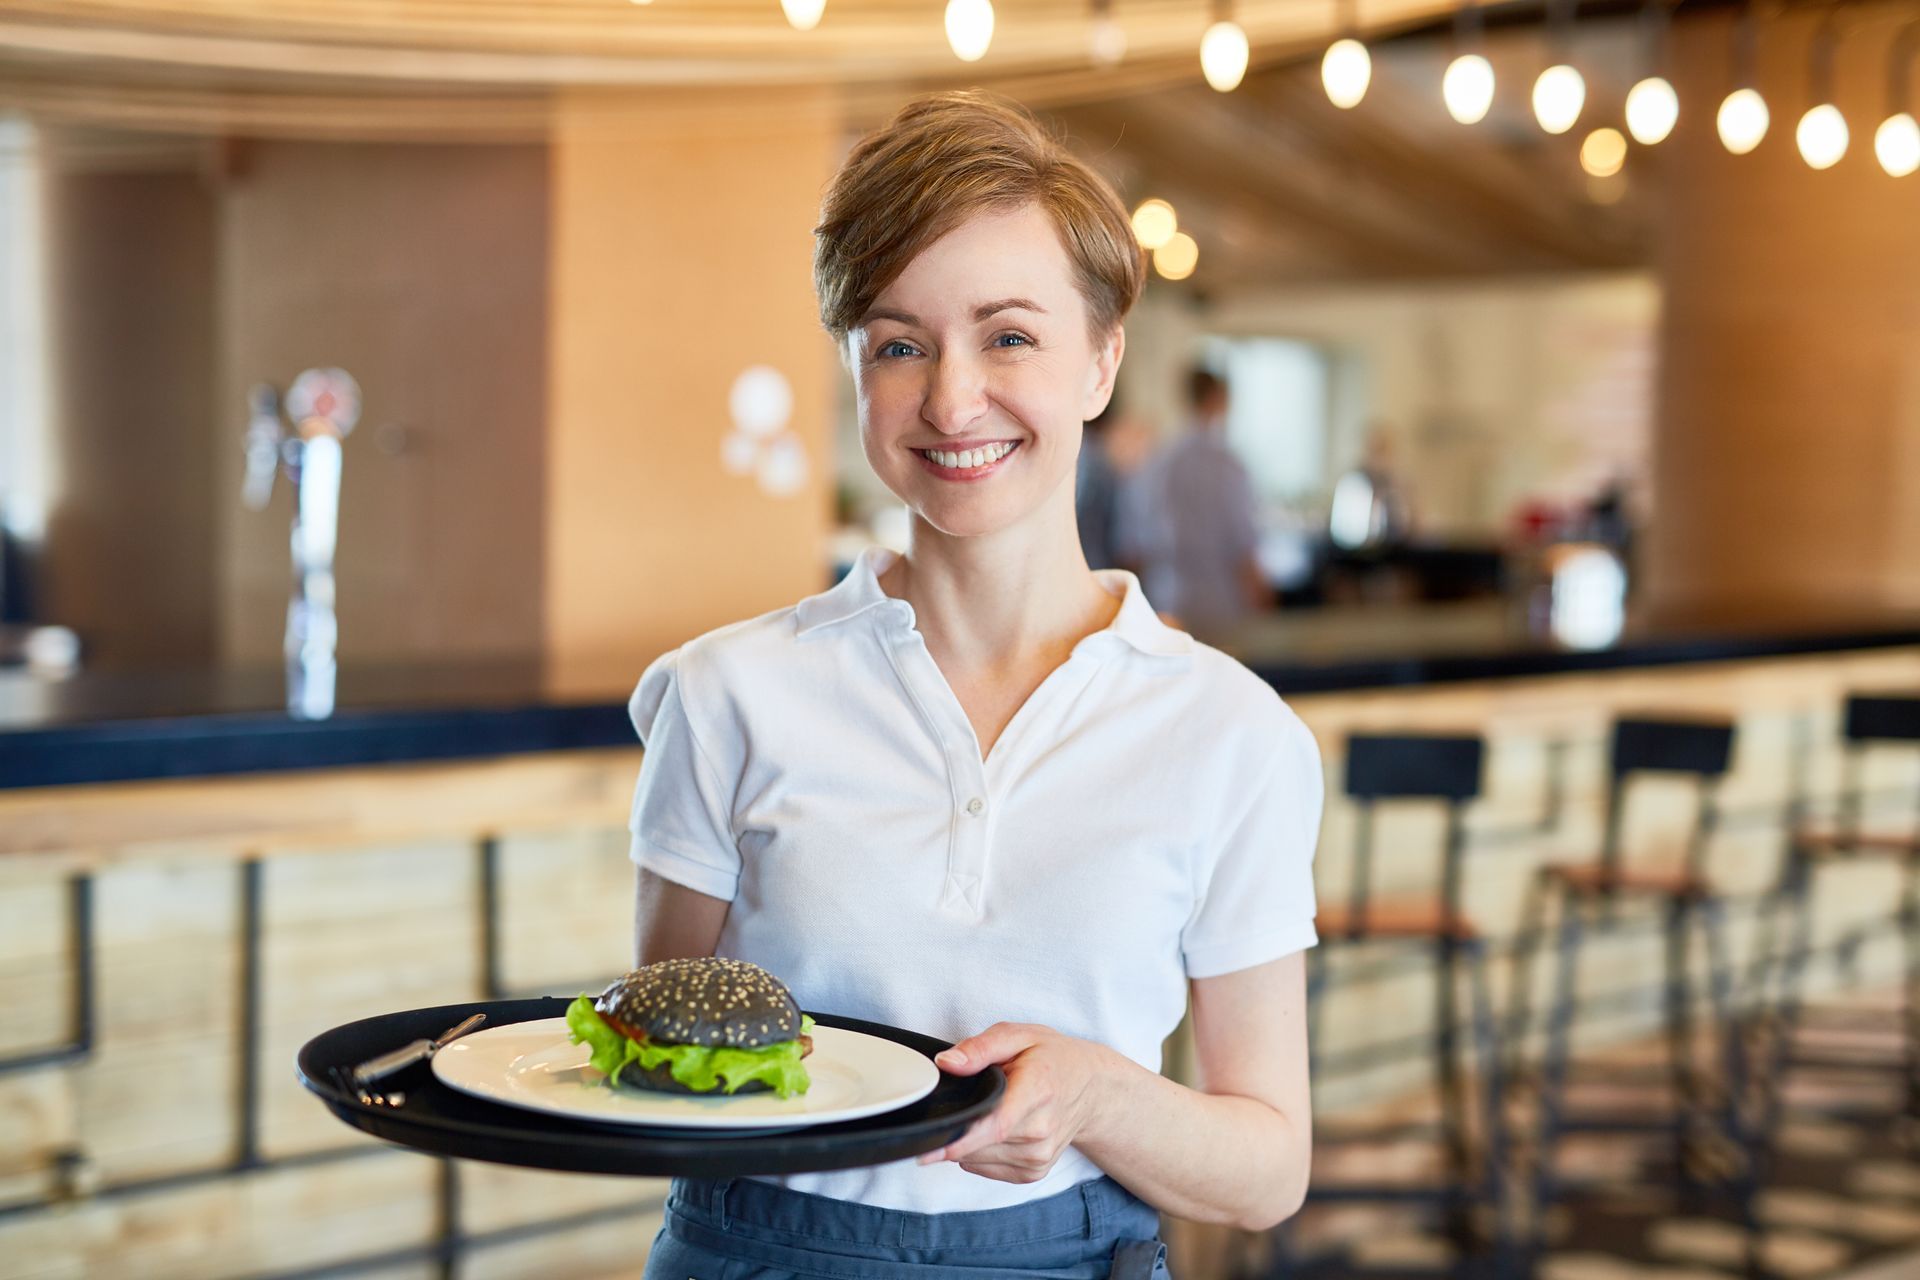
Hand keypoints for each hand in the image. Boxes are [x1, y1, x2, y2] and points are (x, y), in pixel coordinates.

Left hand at [915, 1022, 1116, 1183]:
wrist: (1091, 1088)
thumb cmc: (1052, 1058)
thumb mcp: (1018, 1035)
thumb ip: (980, 1048)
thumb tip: (946, 1063)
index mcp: (1037, 1091)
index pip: (995, 1125)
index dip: (959, 1138)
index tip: (927, 1147)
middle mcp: (1040, 1131)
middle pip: (978, 1145)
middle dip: (956, 1127)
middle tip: (966, 1099)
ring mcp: (1039, 1156)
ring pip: (975, 1160)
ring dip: (967, 1139)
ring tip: (990, 1109)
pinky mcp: (1033, 1172)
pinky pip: (984, 1168)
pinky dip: (978, 1151)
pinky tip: (994, 1128)